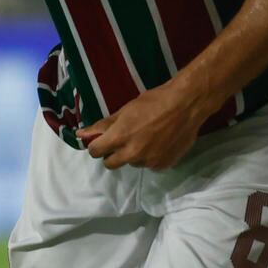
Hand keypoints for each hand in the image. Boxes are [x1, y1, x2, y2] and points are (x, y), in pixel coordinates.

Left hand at [77, 82, 204, 169]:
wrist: (186, 105)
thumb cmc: (154, 102)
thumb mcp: (125, 110)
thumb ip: (103, 125)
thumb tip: (81, 134)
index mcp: (119, 138)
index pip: (95, 152)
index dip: (97, 145)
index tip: (103, 139)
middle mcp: (132, 155)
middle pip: (110, 164)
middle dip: (112, 153)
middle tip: (124, 139)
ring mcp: (148, 162)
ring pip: (132, 163)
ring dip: (134, 154)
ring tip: (147, 137)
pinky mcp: (163, 166)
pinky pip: (149, 165)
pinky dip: (151, 157)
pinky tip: (159, 143)